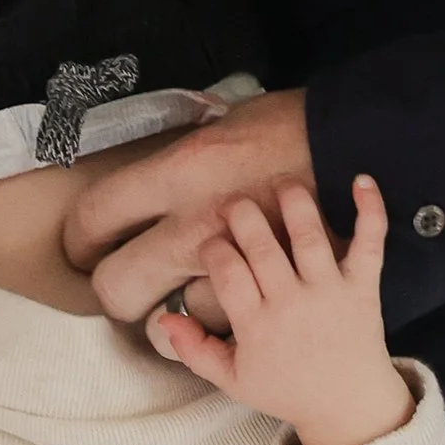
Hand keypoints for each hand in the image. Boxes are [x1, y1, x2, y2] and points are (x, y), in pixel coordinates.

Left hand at [61, 88, 316, 322]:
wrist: (365, 147)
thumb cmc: (294, 125)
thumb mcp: (224, 122)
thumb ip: (179, 155)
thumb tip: (145, 176)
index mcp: (179, 173)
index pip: (97, 215)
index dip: (79, 236)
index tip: (84, 241)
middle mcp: (196, 227)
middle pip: (118, 285)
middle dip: (112, 288)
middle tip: (120, 276)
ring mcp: (232, 267)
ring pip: (172, 313)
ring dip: (173, 304)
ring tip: (176, 291)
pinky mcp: (267, 292)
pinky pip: (226, 322)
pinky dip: (221, 319)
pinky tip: (220, 308)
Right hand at [147, 179, 409, 444]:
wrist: (348, 406)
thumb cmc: (287, 390)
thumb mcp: (233, 380)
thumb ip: (194, 351)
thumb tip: (162, 318)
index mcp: (256, 327)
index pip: (226, 271)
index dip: (213, 247)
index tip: (213, 243)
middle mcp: (291, 304)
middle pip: (260, 244)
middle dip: (242, 213)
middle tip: (235, 204)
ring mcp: (329, 292)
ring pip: (307, 234)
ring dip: (292, 199)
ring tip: (280, 184)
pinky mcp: (364, 287)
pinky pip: (369, 242)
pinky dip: (370, 210)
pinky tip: (361, 180)